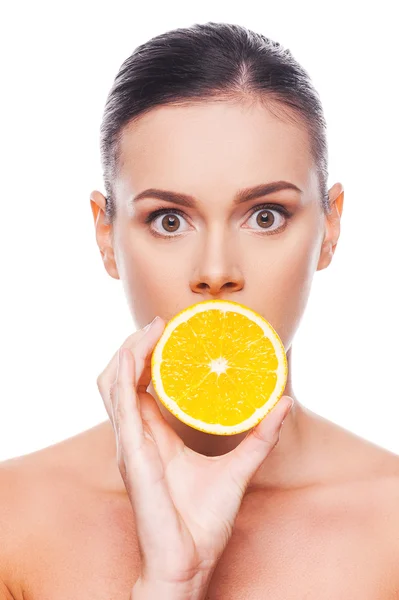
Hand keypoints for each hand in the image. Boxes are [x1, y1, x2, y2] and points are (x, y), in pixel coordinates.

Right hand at [97, 316, 292, 596]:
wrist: (188, 561)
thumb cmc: (203, 521)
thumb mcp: (238, 466)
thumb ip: (260, 436)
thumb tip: (285, 403)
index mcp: (154, 436)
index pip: (140, 386)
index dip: (147, 357)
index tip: (169, 331)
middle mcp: (136, 435)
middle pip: (120, 378)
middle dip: (134, 346)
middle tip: (160, 324)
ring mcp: (129, 442)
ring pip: (113, 383)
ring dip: (128, 352)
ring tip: (152, 330)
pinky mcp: (131, 451)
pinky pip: (120, 402)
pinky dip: (125, 373)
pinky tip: (139, 354)